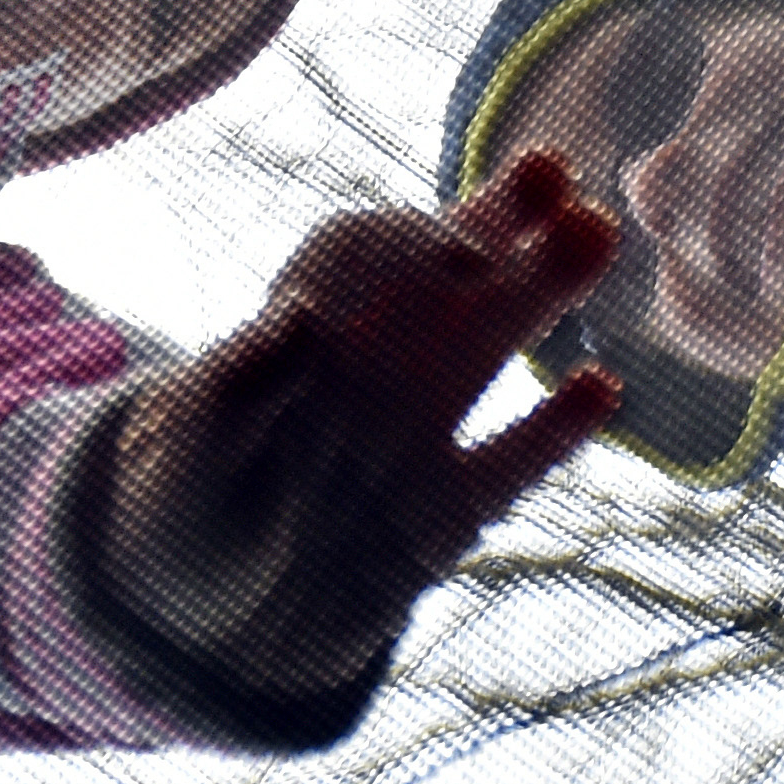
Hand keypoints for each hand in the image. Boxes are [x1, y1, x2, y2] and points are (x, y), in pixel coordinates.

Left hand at [96, 152, 623, 703]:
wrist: (202, 614)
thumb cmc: (182, 507)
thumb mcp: (186, 452)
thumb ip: (236, 386)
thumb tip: (289, 316)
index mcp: (301, 337)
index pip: (357, 255)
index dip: (403, 237)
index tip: (453, 247)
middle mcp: (367, 369)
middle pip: (443, 277)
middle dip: (497, 217)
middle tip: (551, 170)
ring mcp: (415, 435)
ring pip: (490, 347)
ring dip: (541, 289)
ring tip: (595, 233)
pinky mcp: (443, 514)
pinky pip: (508, 463)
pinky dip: (554, 430)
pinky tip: (601, 389)